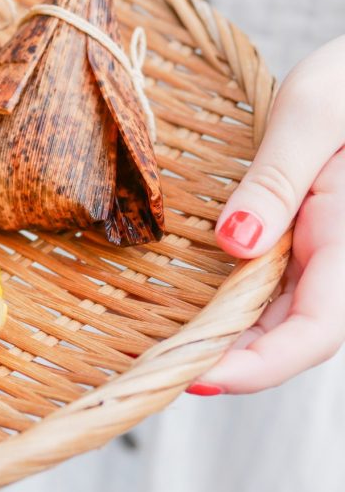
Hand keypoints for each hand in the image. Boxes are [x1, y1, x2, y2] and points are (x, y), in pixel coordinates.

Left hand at [189, 35, 344, 394]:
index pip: (316, 330)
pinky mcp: (317, 237)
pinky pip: (285, 287)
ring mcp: (332, 248)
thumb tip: (235, 244)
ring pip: (290, 316)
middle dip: (235, 363)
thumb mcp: (312, 115)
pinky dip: (245, 308)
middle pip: (298, 334)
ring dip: (237, 342)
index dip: (261, 366)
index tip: (198, 376)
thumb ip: (275, 182)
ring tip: (175, 353)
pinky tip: (206, 314)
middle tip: (163, 371)